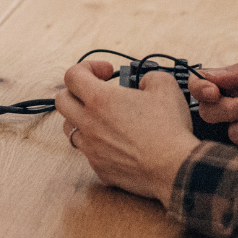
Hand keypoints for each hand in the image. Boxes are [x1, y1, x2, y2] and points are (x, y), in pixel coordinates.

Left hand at [55, 60, 201, 201]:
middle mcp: (89, 124)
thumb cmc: (169, 129)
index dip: (87, 67)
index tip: (106, 72)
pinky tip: (116, 142)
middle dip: (77, 92)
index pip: (72, 75)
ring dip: (82, 118)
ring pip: (69, 128)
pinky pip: (88, 152)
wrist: (175, 169)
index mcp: (100, 100)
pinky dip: (97, 143)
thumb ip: (148, 76)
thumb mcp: (165, 86)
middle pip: (61, 101)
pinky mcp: (99, 168)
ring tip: (104, 118)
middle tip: (98, 93)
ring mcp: (91, 148)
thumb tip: (142, 83)